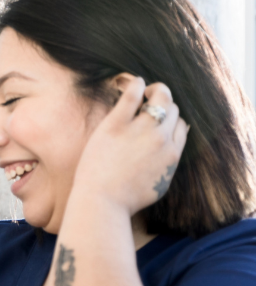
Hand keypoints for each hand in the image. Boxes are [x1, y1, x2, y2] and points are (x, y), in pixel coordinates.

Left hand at [75, 74, 189, 214]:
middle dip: (165, 104)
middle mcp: (161, 139)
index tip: (161, 119)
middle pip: (172, 110)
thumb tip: (169, 154)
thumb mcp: (157, 186)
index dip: (172, 120)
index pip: (182, 126)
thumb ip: (165, 167)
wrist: (102, 202)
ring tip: (146, 89)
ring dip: (156, 90)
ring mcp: (140, 131)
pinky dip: (136, 85)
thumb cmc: (125, 199)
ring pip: (160, 98)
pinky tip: (134, 82)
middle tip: (152, 101)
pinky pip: (132, 96)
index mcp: (172, 154)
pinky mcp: (117, 125)